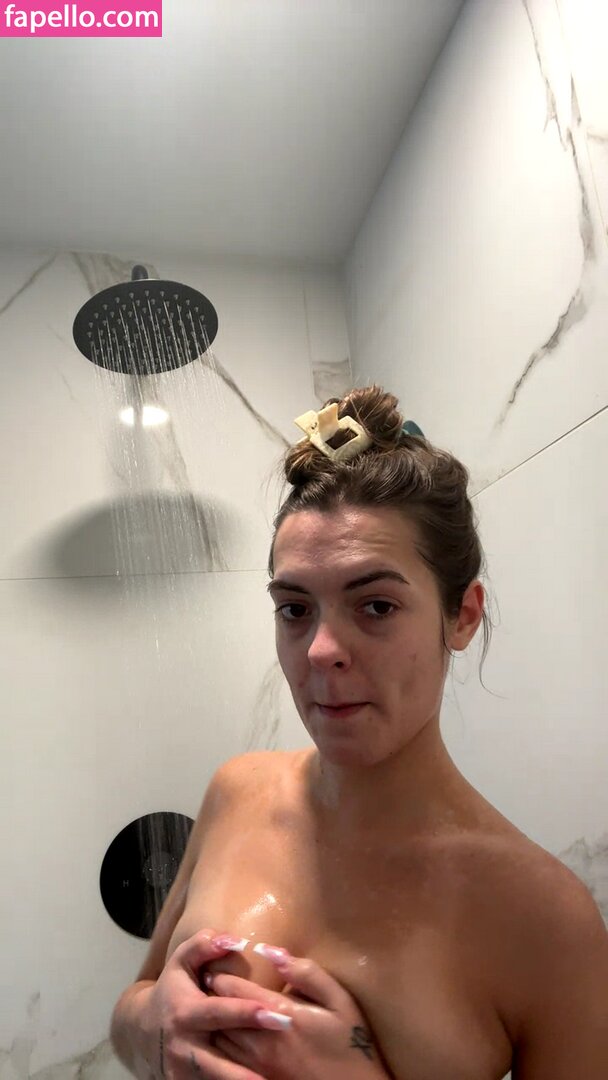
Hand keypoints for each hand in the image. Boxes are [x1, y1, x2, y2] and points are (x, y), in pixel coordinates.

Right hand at [137, 928, 271, 1079]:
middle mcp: (183, 1047)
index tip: (275, 1014)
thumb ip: (203, 945)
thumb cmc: (172, 990)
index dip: (246, 1013)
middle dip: (247, 1071)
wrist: (140, 1031)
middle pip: (217, 1063)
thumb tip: (234, 940)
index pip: (219, 1013)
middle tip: (279, 1067)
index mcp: (185, 1012)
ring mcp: (183, 1072)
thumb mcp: (181, 962)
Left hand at [205, 944, 390, 1079]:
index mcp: (280, 1013)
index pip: (235, 989)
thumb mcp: (338, 1000)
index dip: (220, 976)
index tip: (214, 966)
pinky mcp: (255, 1079)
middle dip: (211, 996)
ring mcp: (256, 1064)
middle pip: (219, 1013)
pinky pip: (225, 1060)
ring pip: (218, 1038)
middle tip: (206, 984)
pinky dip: (220, 1044)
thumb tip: (271, 950)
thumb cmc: (348, 1042)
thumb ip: (305, 973)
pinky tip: (224, 1034)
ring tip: (211, 1006)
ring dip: (213, 1020)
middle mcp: (261, 1039)